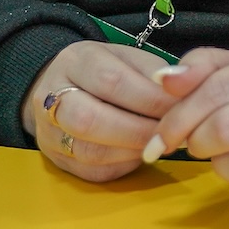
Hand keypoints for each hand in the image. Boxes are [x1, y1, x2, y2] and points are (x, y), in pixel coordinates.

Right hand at [21, 41, 181, 181]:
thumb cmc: (106, 69)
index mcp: (76, 61)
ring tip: (158, 144)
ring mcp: (47, 131)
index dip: (148, 98)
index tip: (178, 108)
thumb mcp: (128, 57)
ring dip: (130, 151)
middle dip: (137, 130)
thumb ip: (153, 72)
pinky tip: (140, 155)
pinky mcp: (55, 159)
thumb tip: (181, 94)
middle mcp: (50, 96)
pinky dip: (121, 165)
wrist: (62, 86)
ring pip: (87, 150)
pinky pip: (89, 171)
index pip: (110, 80)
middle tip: (170, 133)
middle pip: (90, 120)